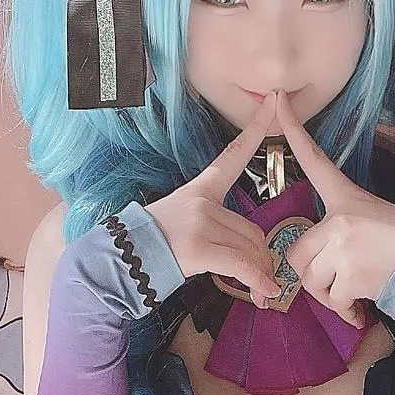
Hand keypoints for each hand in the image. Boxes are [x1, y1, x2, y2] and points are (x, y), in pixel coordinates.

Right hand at [143, 96, 281, 306]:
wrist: (121, 261)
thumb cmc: (153, 245)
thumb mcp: (183, 222)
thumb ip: (216, 226)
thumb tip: (252, 253)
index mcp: (201, 189)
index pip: (233, 154)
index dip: (257, 128)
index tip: (274, 101)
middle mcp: (202, 201)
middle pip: (252, 228)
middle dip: (261, 257)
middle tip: (263, 278)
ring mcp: (199, 222)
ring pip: (250, 247)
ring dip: (258, 273)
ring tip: (259, 291)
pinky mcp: (198, 247)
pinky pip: (240, 264)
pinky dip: (256, 281)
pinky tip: (264, 292)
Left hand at [272, 91, 394, 326]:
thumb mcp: (373, 221)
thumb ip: (340, 232)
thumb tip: (318, 263)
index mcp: (346, 198)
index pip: (314, 160)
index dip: (293, 130)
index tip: (278, 100)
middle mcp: (339, 219)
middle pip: (296, 253)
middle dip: (312, 276)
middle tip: (336, 280)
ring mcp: (343, 248)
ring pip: (311, 281)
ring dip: (329, 295)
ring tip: (353, 292)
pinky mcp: (350, 275)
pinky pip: (331, 299)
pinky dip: (344, 311)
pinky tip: (360, 309)